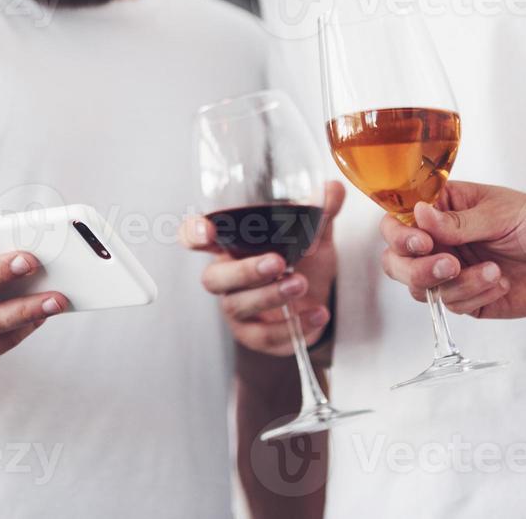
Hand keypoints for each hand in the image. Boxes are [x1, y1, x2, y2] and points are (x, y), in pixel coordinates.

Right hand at [181, 182, 344, 355]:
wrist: (316, 300)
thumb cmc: (301, 261)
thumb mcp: (312, 235)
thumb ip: (318, 213)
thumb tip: (332, 189)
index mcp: (229, 246)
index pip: (195, 238)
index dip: (193, 234)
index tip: (206, 230)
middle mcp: (226, 277)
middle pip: (215, 278)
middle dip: (245, 271)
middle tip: (278, 262)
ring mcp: (237, 308)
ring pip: (239, 305)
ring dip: (271, 295)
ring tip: (301, 284)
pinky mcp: (254, 335)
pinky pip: (266, 335)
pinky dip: (294, 325)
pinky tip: (317, 312)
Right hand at [378, 181, 525, 318]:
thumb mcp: (499, 213)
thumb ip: (457, 221)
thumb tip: (418, 213)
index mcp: (441, 209)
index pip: (398, 220)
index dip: (400, 234)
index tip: (422, 241)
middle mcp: (439, 241)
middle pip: (397, 261)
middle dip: (416, 268)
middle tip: (448, 265)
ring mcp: (451, 272)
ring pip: (421, 288)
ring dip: (455, 283)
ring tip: (491, 271)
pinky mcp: (468, 299)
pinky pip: (453, 305)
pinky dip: (475, 295)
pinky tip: (500, 282)